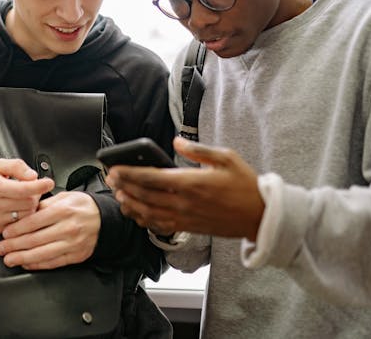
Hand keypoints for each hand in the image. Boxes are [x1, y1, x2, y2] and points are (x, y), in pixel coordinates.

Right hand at [0, 158, 53, 233]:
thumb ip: (17, 167)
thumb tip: (33, 176)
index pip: (22, 189)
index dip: (39, 186)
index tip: (49, 182)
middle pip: (28, 203)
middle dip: (35, 195)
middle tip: (30, 188)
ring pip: (26, 215)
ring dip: (30, 206)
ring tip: (23, 198)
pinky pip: (20, 225)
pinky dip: (24, 216)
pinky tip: (18, 208)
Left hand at [0, 191, 100, 269]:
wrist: (104, 219)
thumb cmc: (82, 206)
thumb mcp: (64, 197)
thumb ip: (44, 205)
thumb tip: (24, 212)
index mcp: (63, 210)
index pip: (34, 222)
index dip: (16, 229)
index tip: (5, 233)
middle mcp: (68, 228)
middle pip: (35, 239)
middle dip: (14, 245)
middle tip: (0, 248)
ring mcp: (72, 244)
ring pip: (42, 253)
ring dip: (22, 258)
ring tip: (9, 259)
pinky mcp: (76, 256)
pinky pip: (53, 262)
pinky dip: (37, 264)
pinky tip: (26, 263)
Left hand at [106, 136, 264, 240]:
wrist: (260, 216)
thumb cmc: (245, 185)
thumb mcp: (226, 158)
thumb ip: (197, 150)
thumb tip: (176, 142)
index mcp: (191, 182)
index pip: (151, 178)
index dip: (129, 174)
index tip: (114, 168)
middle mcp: (184, 202)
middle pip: (144, 195)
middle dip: (124, 187)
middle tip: (111, 179)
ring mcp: (185, 217)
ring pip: (148, 213)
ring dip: (130, 204)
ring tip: (119, 195)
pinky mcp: (188, 227)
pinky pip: (160, 226)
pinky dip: (144, 220)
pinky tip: (137, 213)